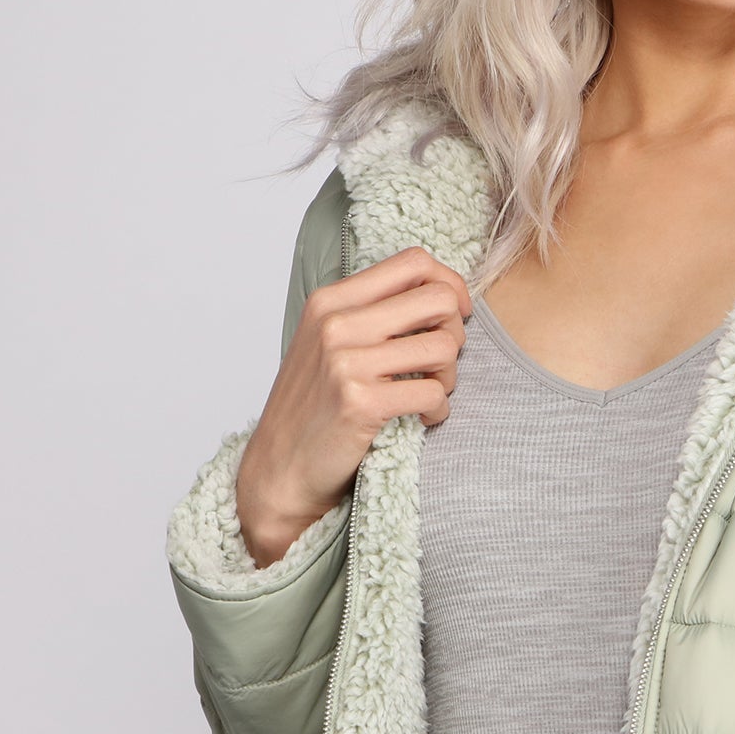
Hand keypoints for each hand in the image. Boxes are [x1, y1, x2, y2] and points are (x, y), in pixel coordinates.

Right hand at [236, 245, 471, 565]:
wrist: (279, 470)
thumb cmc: (313, 408)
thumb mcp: (328, 343)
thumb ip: (372, 312)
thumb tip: (440, 291)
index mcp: (331, 301)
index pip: (413, 263)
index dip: (449, 284)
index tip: (454, 313)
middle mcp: (336, 324)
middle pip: (438, 299)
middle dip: (455, 331)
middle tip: (440, 362)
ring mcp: (346, 363)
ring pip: (444, 346)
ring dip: (449, 376)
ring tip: (430, 393)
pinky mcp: (361, 403)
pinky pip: (434, 393)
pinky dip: (438, 410)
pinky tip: (423, 419)